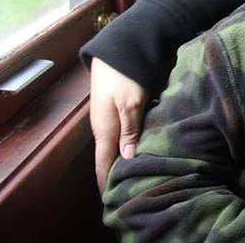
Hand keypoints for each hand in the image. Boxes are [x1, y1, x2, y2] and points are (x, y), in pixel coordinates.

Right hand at [89, 57, 148, 194]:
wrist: (120, 47)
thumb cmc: (125, 75)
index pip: (103, 162)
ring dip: (126, 157)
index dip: (106, 181)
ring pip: (118, 143)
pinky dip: (131, 141)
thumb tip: (127, 159)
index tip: (113, 197)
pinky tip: (141, 147)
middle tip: (130, 189)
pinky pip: (124, 131)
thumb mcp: (131, 103)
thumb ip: (130, 131)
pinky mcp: (119, 107)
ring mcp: (111, 116)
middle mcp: (105, 126)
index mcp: (104, 129)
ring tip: (138, 172)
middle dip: (117, 172)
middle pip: (110, 155)